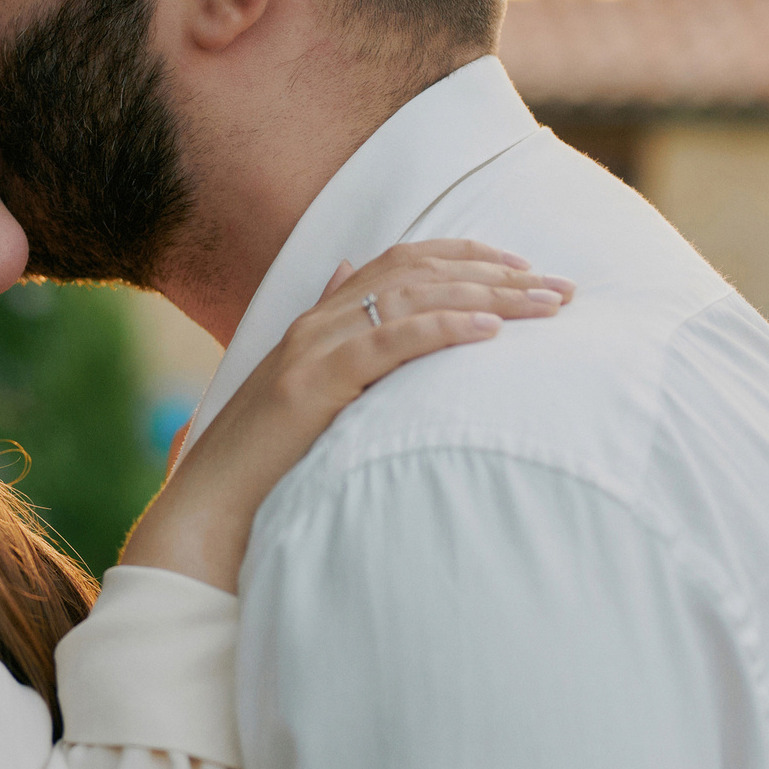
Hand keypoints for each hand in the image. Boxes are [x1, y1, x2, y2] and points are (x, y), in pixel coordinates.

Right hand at [119, 240, 572, 590]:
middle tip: (561, 288)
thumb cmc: (262, 470)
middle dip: (495, 272)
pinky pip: (387, 340)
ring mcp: (310, 349)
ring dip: (486, 294)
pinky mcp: (312, 384)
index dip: (465, 255)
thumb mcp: (304, 400)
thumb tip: (344, 280)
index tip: (524, 265)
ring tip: (544, 304)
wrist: (208, 513)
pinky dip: (442, 327)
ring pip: (409, 296)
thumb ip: (332, 347)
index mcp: (315, 323)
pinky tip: (489, 329)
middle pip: (415, 272)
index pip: (399, 263)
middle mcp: (313, 324)